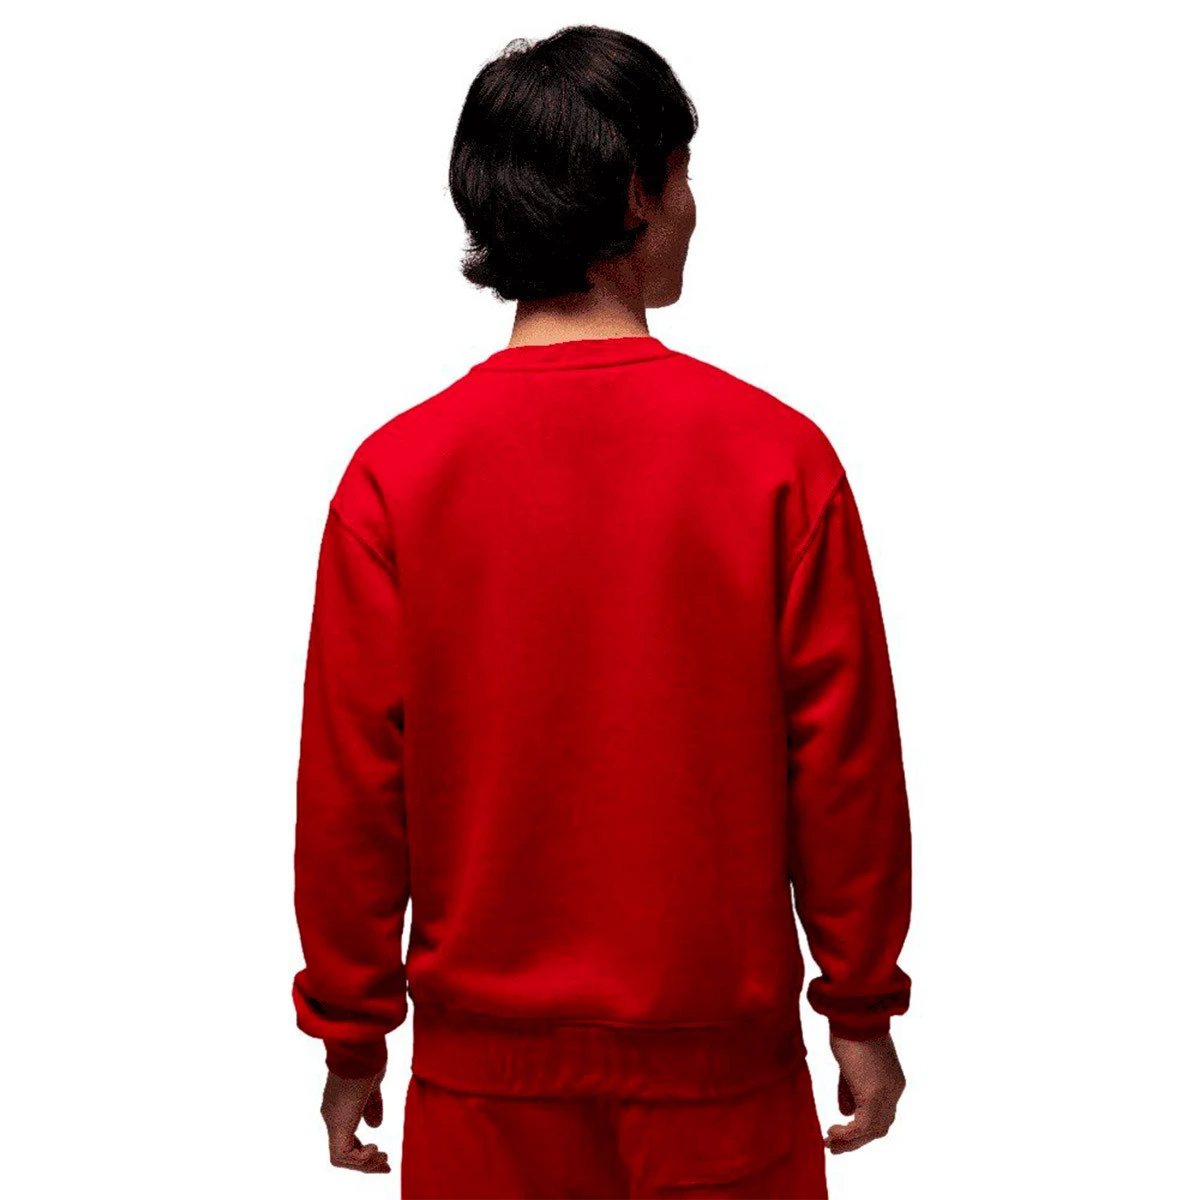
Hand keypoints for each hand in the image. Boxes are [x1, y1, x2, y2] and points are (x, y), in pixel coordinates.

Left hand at [320, 1064, 390, 1172]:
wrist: (360, 1047)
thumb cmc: (368, 1059)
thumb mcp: (373, 1086)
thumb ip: (372, 1106)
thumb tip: (375, 1126)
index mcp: (340, 1105)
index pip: (348, 1136)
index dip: (364, 1149)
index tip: (383, 1153)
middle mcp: (332, 1114)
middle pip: (344, 1151)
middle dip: (366, 1163)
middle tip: (386, 1166)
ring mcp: (333, 1120)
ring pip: (341, 1157)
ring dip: (365, 1164)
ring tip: (383, 1157)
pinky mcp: (337, 1124)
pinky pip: (341, 1155)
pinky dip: (360, 1158)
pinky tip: (375, 1147)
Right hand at [823, 1031, 905, 1154]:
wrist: (854, 1014)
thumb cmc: (850, 1030)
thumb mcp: (850, 1065)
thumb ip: (849, 1089)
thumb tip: (845, 1112)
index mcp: (892, 1081)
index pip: (882, 1114)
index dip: (863, 1127)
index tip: (841, 1131)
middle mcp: (894, 1090)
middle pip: (880, 1127)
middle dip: (857, 1140)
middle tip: (835, 1146)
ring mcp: (886, 1094)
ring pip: (873, 1131)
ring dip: (851, 1142)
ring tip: (830, 1143)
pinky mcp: (873, 1096)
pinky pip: (862, 1127)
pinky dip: (847, 1135)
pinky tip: (832, 1133)